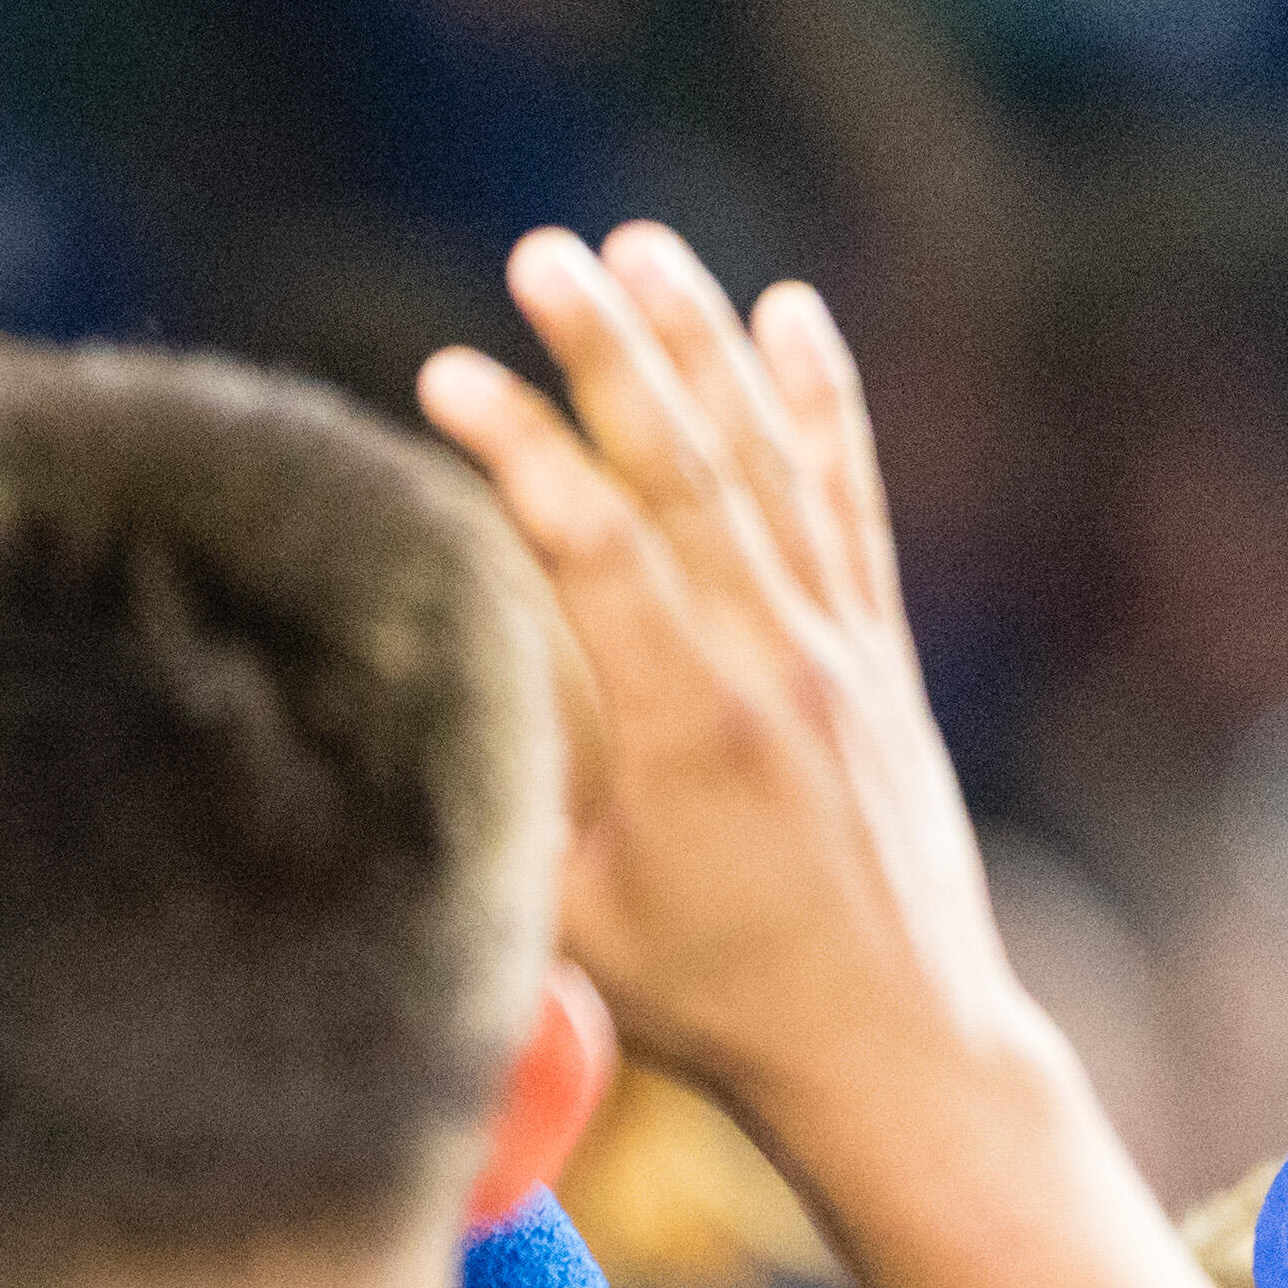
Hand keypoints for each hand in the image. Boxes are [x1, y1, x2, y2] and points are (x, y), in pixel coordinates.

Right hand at [412, 225, 1084, 1199]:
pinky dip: (822, 403)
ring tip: (642, 246)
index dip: (517, 450)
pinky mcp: (878, 652)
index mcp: (691, 728)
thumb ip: (502, 810)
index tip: (445, 375)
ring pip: (767, 461)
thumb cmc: (715, 1002)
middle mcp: (777, 663)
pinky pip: (848, 498)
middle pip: (684, 468)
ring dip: (701, 343)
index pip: (596, 546)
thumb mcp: (575, 922)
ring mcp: (841, 647)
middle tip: (541, 251)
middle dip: (607, 349)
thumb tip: (392, 729)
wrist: (895, 1042)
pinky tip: (792, 316)